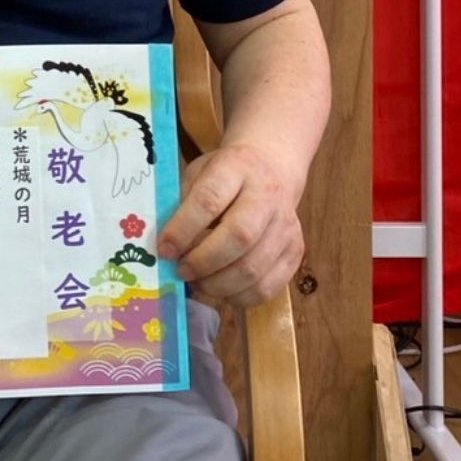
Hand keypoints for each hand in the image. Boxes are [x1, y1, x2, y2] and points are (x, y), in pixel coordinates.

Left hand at [157, 143, 303, 309]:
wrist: (273, 163)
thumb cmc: (227, 172)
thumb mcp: (200, 171)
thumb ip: (182, 203)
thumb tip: (165, 247)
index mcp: (237, 167)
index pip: (209, 200)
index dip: (183, 229)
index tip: (164, 250)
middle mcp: (267, 196)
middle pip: (239, 237)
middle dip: (203, 262)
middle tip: (182, 271)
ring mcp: (286, 225)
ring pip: (254, 268)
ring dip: (218, 285)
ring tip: (198, 282)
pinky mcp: (296, 250)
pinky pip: (268, 287)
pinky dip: (240, 297)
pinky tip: (222, 289)